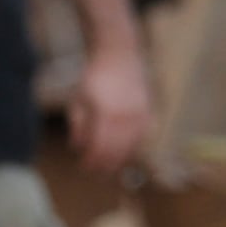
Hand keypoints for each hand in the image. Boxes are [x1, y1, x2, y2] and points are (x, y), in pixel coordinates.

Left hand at [70, 43, 154, 179]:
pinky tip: (121, 151)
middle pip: (115, 153)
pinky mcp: (147, 113)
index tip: (84, 167)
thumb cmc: (94, 77)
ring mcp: (138, 115)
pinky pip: (140, 138)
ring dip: (118, 159)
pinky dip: (131, 147)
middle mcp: (124, 116)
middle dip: (104, 165)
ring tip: (107, 165)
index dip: (91, 162)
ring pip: (130, 148)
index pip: (98, 148)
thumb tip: (78, 148)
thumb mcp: (78, 99)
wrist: (119, 54)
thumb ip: (77, 125)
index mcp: (104, 113)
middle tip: (95, 172)